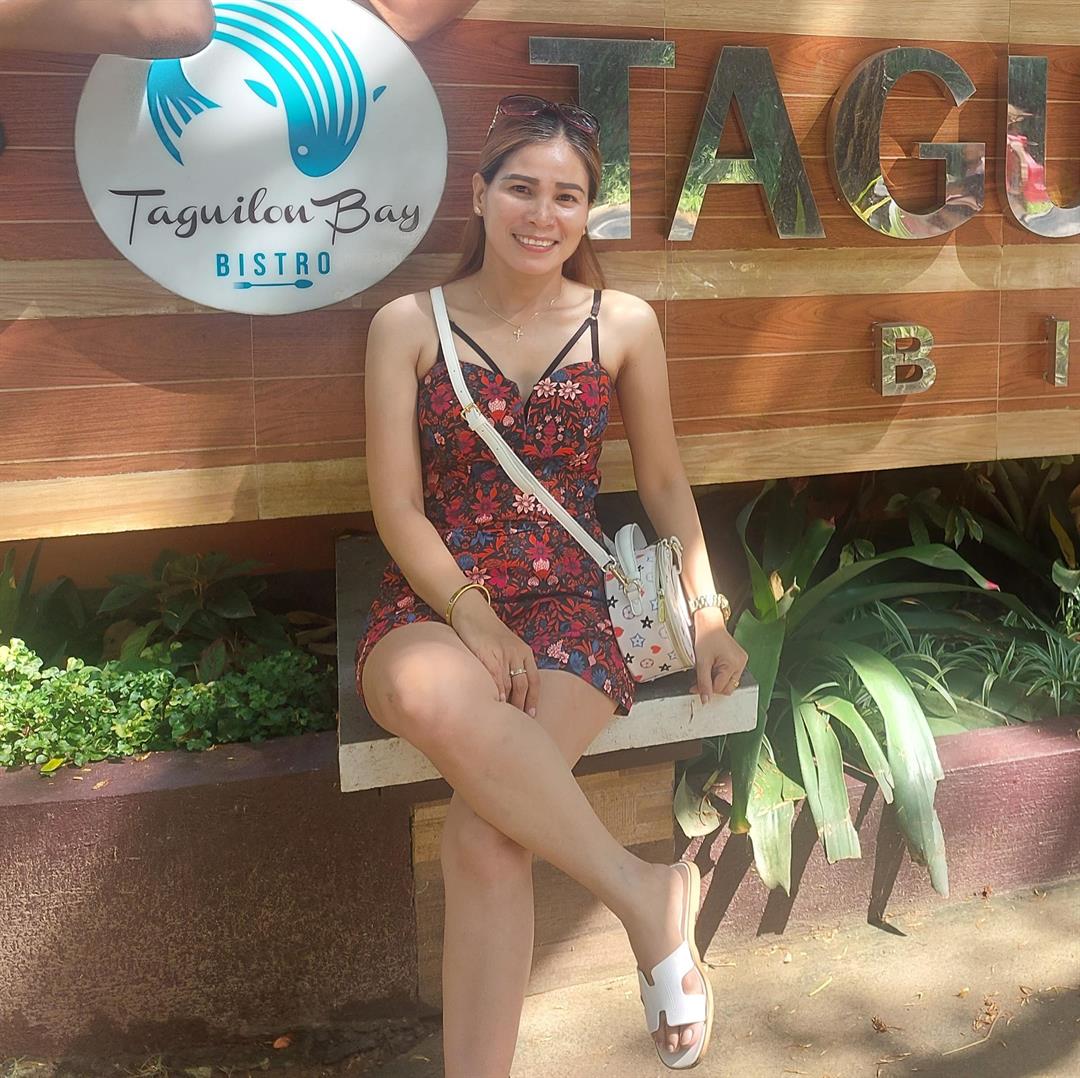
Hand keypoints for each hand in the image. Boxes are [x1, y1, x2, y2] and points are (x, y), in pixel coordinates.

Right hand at [449, 592, 539, 715]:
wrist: (473, 613)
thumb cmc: (488, 634)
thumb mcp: (506, 648)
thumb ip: (511, 666)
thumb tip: (508, 692)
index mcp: (525, 653)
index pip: (534, 680)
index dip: (533, 699)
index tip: (531, 716)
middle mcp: (518, 653)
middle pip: (524, 685)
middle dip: (521, 705)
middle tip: (518, 723)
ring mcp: (503, 653)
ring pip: (511, 683)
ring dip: (510, 703)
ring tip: (506, 719)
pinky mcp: (488, 653)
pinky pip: (496, 676)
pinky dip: (497, 691)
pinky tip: (495, 702)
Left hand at [692, 608, 747, 705]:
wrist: (709, 622)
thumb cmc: (706, 636)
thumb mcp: (702, 661)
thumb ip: (703, 682)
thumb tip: (705, 700)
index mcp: (734, 664)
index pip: (720, 687)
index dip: (706, 689)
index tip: (694, 687)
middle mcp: (741, 663)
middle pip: (727, 688)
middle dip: (712, 687)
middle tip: (699, 681)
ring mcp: (741, 661)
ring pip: (729, 682)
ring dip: (716, 681)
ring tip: (706, 671)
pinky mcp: (738, 659)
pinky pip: (730, 674)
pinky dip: (720, 674)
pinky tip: (712, 667)